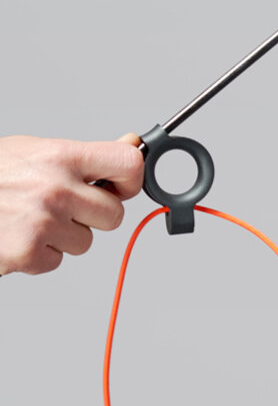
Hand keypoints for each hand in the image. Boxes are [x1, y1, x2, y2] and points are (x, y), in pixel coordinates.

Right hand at [0, 135, 144, 275]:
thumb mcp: (34, 151)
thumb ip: (84, 155)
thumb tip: (132, 145)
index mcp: (61, 156)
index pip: (128, 165)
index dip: (130, 180)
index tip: (120, 186)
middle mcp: (56, 188)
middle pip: (113, 215)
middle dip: (93, 216)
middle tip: (64, 207)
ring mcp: (42, 222)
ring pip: (85, 242)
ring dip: (63, 236)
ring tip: (30, 218)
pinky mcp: (27, 253)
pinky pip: (56, 261)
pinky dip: (39, 255)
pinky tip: (17, 235)